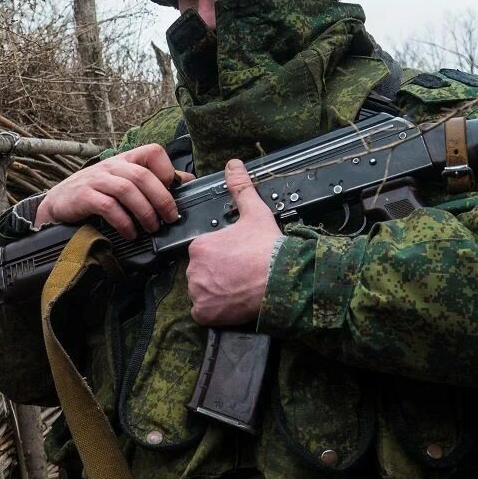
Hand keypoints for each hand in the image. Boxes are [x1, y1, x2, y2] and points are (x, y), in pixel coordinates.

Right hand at [34, 144, 192, 239]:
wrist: (58, 203)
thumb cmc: (96, 193)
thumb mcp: (123, 181)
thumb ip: (150, 180)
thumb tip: (186, 181)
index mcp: (125, 159)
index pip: (153, 151)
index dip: (167, 170)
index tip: (174, 191)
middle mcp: (112, 165)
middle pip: (143, 175)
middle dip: (162, 199)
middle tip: (170, 218)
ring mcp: (97, 179)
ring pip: (128, 190)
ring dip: (145, 212)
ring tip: (152, 228)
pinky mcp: (84, 196)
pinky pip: (109, 206)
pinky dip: (124, 222)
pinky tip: (130, 233)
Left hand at [186, 159, 281, 325]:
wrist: (284, 280)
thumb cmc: (269, 248)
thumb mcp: (255, 213)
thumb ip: (241, 188)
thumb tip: (233, 164)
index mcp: (200, 245)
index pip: (203, 252)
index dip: (221, 256)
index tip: (237, 258)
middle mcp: (193, 269)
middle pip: (201, 273)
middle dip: (216, 274)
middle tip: (240, 274)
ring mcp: (199, 293)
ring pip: (202, 292)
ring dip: (215, 292)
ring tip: (238, 288)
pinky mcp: (206, 313)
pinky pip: (203, 313)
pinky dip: (214, 311)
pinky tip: (232, 303)